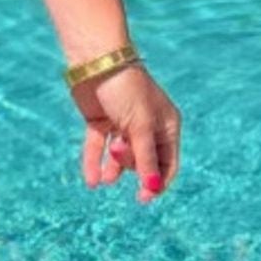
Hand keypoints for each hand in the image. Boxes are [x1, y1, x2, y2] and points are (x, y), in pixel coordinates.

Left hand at [73, 61, 180, 203]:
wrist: (97, 63)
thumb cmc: (126, 90)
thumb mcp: (140, 126)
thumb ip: (145, 158)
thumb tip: (151, 187)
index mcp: (167, 125)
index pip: (168, 163)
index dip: (157, 182)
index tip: (143, 197)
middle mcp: (147, 127)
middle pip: (142, 162)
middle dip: (130, 165)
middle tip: (118, 150)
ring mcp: (123, 125)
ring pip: (120, 158)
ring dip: (113, 168)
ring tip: (103, 174)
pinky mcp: (101, 122)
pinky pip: (98, 149)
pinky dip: (94, 164)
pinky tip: (92, 182)